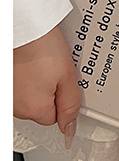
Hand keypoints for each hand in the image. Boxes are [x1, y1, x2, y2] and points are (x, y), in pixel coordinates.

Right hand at [14, 24, 80, 147]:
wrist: (23, 29)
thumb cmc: (42, 48)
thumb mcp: (68, 76)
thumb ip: (70, 105)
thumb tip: (69, 131)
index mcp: (34, 109)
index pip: (55, 118)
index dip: (64, 100)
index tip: (65, 83)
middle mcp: (16, 107)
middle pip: (40, 109)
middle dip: (50, 92)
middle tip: (55, 70)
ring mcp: (8, 96)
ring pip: (28, 98)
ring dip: (36, 85)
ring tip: (42, 64)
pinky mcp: (4, 85)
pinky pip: (18, 88)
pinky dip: (25, 79)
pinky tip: (30, 63)